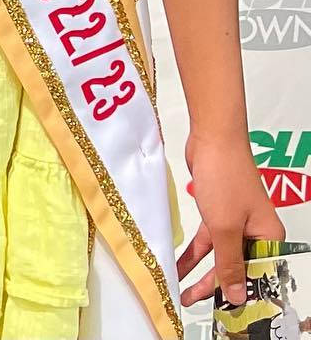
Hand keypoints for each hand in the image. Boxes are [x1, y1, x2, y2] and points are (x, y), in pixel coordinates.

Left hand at [178, 129, 284, 307]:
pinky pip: (208, 240)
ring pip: (220, 255)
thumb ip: (229, 262)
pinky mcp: (219, 212)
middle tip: (195, 303)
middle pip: (237, 268)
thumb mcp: (225, 227)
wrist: (212, 136)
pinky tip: (180, 264)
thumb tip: (236, 293)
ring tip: (183, 291)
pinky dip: (194, 252)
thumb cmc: (226, 175)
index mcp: (268, 239)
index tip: (225, 313)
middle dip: (215, 288)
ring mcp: (237, 222)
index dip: (241, 295)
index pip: (257, 277)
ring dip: (201, 272)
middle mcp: (256, 233)